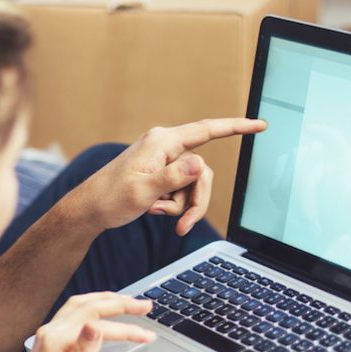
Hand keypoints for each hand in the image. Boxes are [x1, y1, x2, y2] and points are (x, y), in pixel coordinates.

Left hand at [10, 293, 155, 351]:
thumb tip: (96, 327)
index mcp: (55, 341)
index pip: (98, 326)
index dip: (126, 329)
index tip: (147, 335)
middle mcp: (50, 331)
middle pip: (90, 306)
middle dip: (121, 304)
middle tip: (146, 305)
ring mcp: (49, 332)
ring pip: (81, 304)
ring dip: (107, 300)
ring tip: (129, 301)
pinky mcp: (51, 338)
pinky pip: (74, 312)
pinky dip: (94, 305)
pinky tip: (104, 308)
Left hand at [71, 117, 266, 236]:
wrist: (90, 210)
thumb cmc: (111, 199)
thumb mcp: (143, 191)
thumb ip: (174, 177)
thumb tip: (200, 164)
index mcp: (163, 141)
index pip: (208, 130)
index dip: (236, 128)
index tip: (260, 125)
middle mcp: (166, 146)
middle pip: (203, 172)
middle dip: (196, 201)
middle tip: (182, 226)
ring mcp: (163, 160)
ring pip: (193, 184)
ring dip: (181, 206)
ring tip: (156, 213)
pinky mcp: (160, 173)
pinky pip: (181, 190)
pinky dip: (171, 205)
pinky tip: (152, 209)